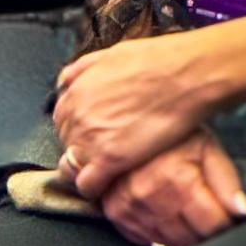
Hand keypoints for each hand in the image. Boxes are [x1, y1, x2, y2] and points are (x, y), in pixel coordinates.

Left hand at [54, 22, 245, 198]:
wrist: (182, 75)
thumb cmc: (153, 62)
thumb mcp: (108, 56)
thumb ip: (83, 70)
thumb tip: (67, 81)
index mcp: (75, 93)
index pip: (63, 122)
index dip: (80, 130)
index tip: (95, 134)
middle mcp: (76, 117)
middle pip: (68, 143)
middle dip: (84, 148)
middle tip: (106, 151)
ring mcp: (90, 139)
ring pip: (74, 166)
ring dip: (88, 169)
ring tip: (108, 171)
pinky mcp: (109, 159)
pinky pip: (88, 185)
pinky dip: (94, 189)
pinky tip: (108, 186)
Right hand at [95, 129, 245, 245]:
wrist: (128, 123)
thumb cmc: (172, 135)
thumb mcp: (208, 148)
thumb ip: (228, 182)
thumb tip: (243, 212)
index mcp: (177, 180)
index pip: (214, 227)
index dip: (226, 223)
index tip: (226, 215)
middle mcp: (149, 196)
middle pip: (191, 239)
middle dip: (204, 230)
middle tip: (206, 209)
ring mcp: (129, 206)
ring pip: (169, 243)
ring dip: (182, 234)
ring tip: (185, 208)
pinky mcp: (116, 212)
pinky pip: (145, 239)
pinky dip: (158, 233)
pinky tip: (164, 213)